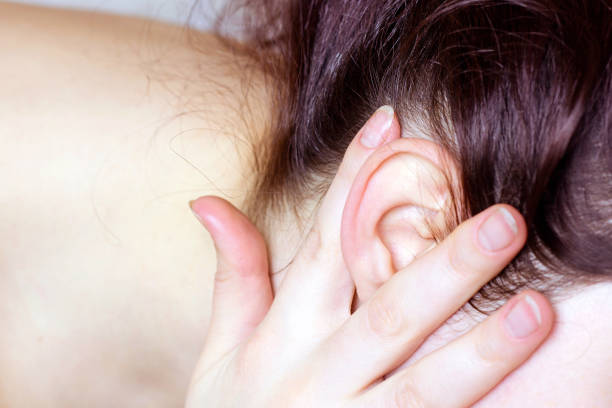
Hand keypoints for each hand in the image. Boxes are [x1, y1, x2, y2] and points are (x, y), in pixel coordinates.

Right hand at [186, 107, 553, 406]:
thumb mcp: (220, 351)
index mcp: (280, 337)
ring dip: (480, 349)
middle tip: (505, 221)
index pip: (323, 246)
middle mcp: (315, 377)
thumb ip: (231, 276)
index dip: (352, 183)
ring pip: (421, 387)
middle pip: (387, 313)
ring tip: (534, 309)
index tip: (389, 125)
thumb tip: (208, 201)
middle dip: (444, 265)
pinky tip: (525, 398)